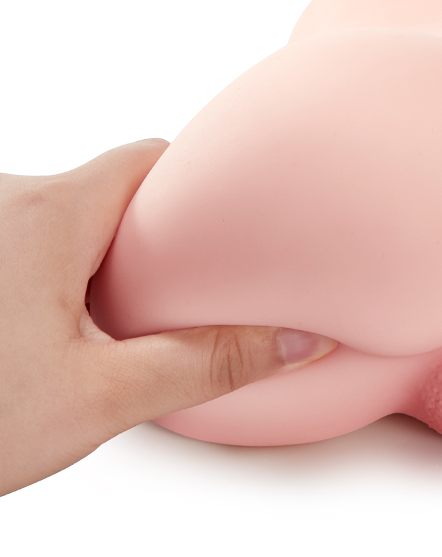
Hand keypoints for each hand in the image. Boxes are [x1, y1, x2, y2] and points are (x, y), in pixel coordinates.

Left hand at [0, 139, 336, 495]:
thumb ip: (208, 363)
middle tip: (180, 291)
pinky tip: (48, 332)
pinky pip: (22, 241)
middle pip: (109, 189)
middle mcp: (5, 201)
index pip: (152, 158)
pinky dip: (51, 274)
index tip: (229, 225)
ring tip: (117, 321)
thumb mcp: (99, 398)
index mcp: (50, 213)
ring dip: (96, 259)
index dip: (200, 186)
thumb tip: (298, 340)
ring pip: (61, 218)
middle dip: (151, 235)